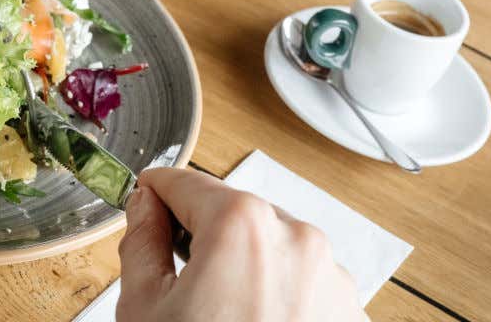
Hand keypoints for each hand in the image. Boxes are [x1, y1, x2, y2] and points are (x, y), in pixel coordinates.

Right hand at [117, 168, 365, 321]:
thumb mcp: (145, 311)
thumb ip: (141, 242)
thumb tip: (145, 207)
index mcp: (242, 225)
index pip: (186, 183)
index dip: (155, 194)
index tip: (144, 202)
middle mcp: (297, 239)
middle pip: (234, 215)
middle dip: (204, 240)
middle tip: (179, 288)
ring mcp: (331, 277)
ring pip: (272, 249)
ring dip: (245, 270)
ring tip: (221, 321)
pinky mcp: (349, 312)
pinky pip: (304, 285)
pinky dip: (279, 300)